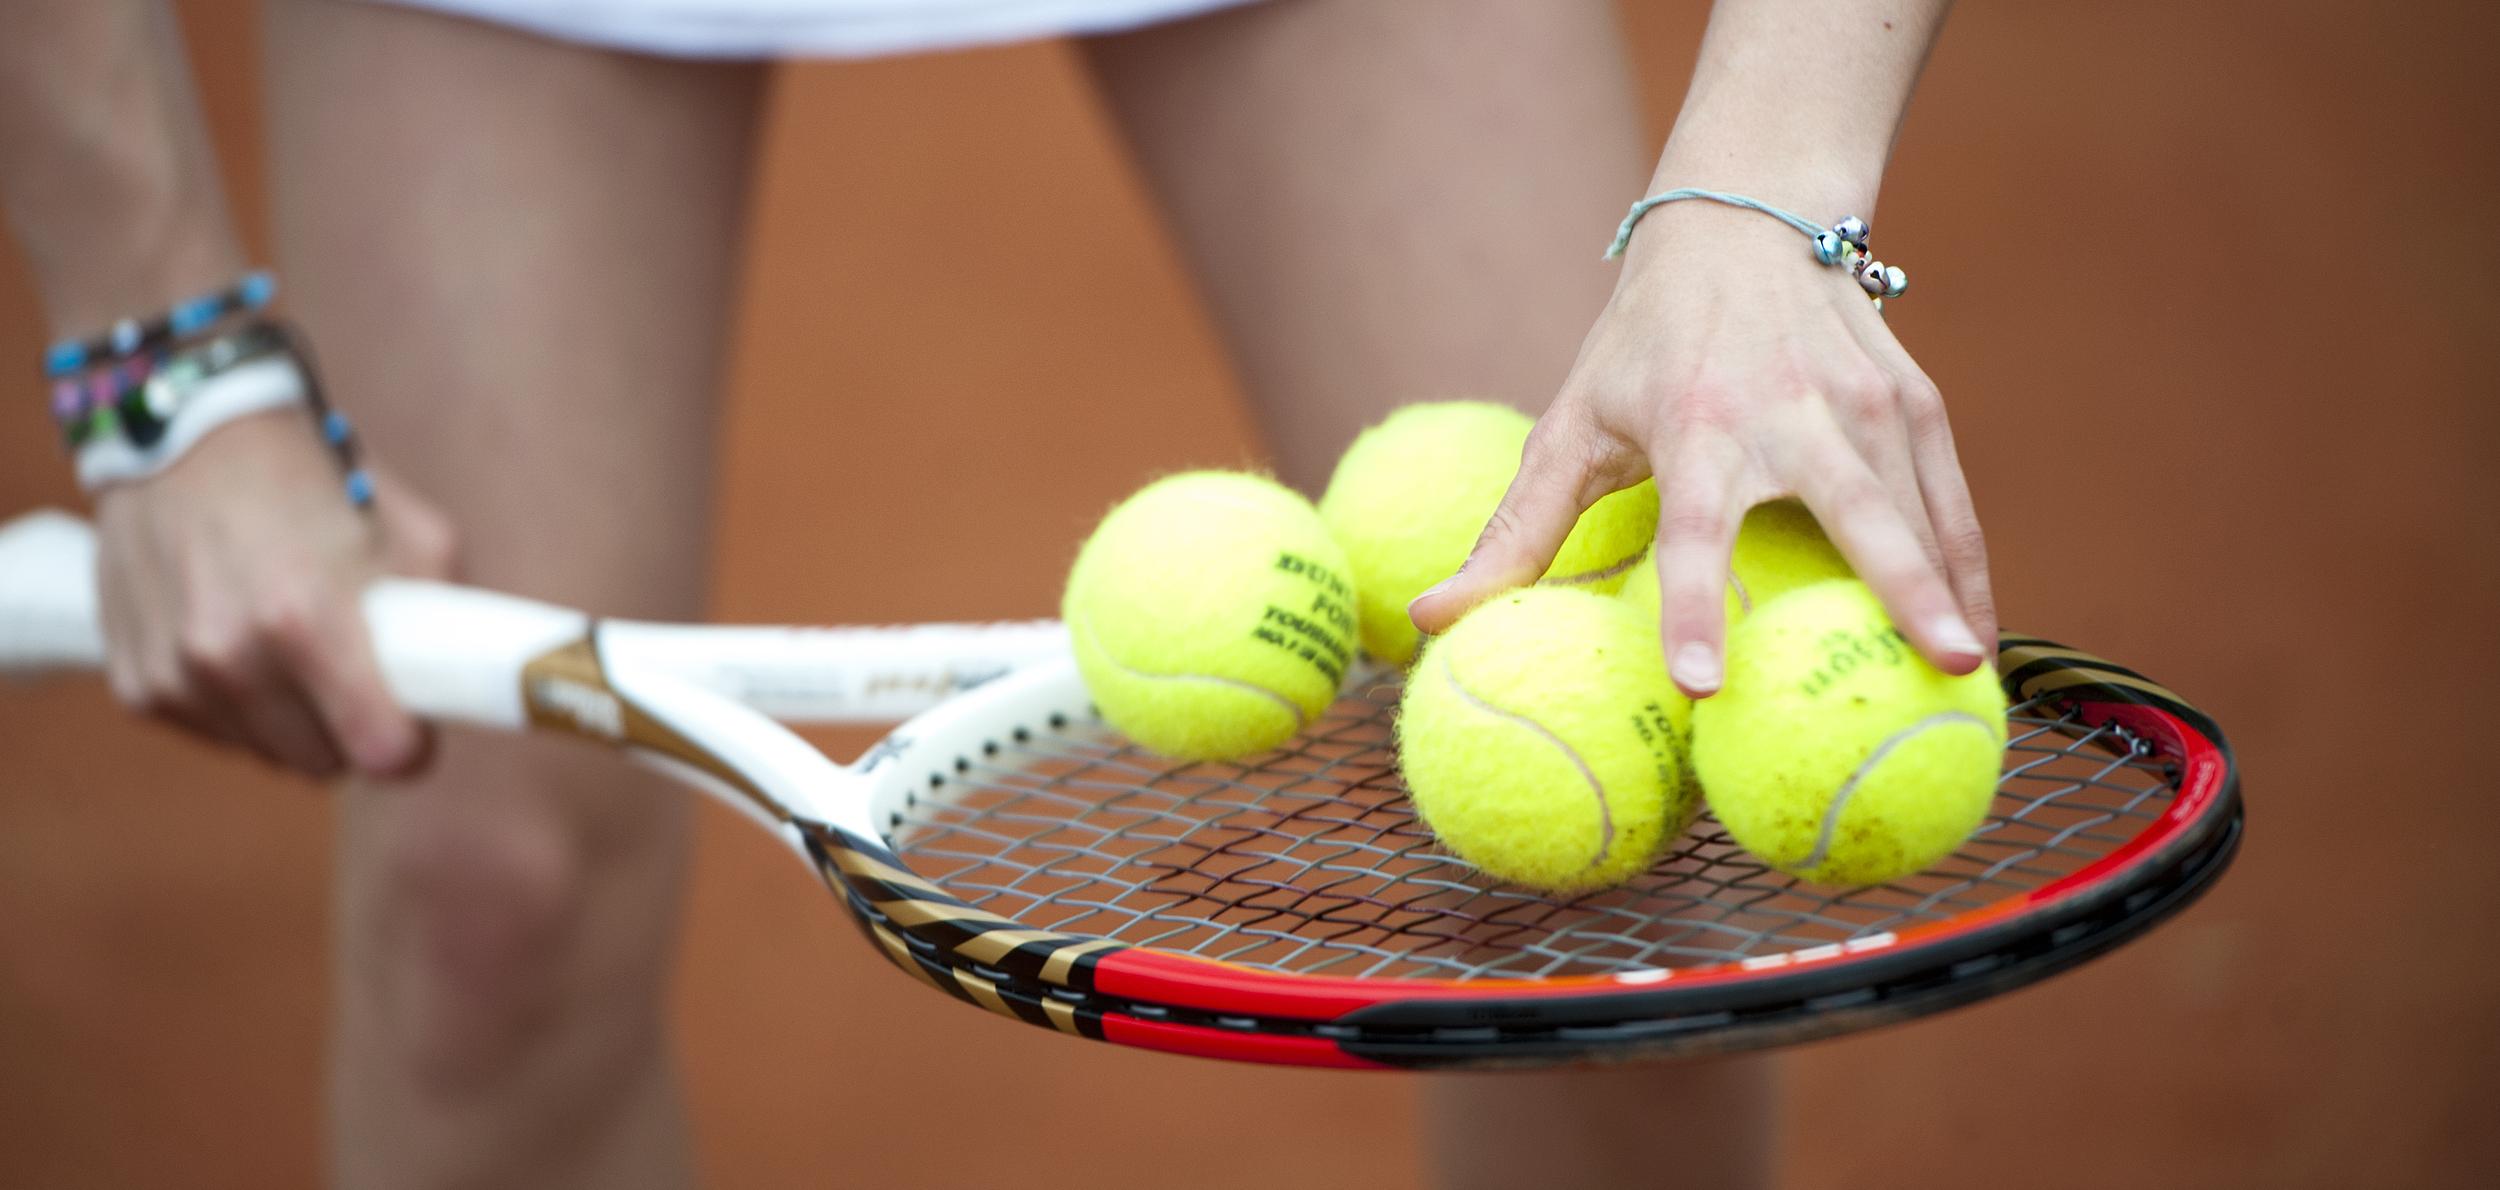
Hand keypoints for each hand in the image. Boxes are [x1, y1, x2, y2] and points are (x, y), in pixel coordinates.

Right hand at [93, 410, 457, 776]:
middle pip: (327, 764)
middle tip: (357, 671)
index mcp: (306, 623)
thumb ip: (448, 617)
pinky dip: (239, 707)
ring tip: (296, 647)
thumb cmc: (318, 480)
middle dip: (351, 728)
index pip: (380, 752)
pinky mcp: (137, 685)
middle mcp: (230, 658)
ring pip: (271, 755)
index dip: (411, 746)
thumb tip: (470, 685)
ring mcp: (176, 677)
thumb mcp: (415, 534)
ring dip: (294, 721)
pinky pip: (216, 736)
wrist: (190, 435)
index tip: (416, 725)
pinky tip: (242, 644)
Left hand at [1408, 199, 1994, 696]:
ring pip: (1923, 509)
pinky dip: (1970, 566)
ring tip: (1971, 680)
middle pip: (1858, 511)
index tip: (1701, 683)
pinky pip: (1952, 501)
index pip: (1693, 529)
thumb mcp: (1571, 423)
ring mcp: (1868, 402)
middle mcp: (1793, 411)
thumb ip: (1514, 530)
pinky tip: (1980, 634)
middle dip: (1902, 587)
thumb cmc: (1645, 343)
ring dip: (1952, 593)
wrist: (1746, 219)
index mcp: (1697, 423)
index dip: (1691, 606)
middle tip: (1939, 665)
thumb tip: (1428, 618)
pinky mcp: (1916, 400)